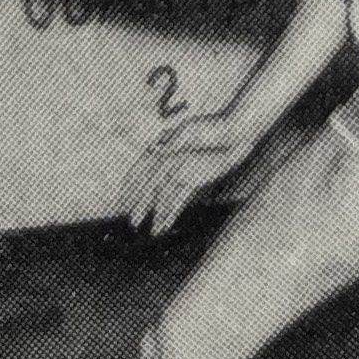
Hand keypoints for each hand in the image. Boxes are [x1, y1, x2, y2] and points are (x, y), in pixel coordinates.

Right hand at [120, 103, 257, 236]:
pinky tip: (163, 226)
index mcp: (164, 146)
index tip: (122, 201)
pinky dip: (169, 213)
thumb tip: (153, 151)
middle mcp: (169, 160)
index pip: (142, 168)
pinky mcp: (192, 181)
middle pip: (150, 186)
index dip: (131, 185)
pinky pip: (177, 199)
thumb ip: (172, 143)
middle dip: (140, 204)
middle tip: (131, 222)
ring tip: (147, 231)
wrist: (236, 134)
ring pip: (162, 196)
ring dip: (154, 213)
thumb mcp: (191, 131)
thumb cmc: (213, 127)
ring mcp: (180, 172)